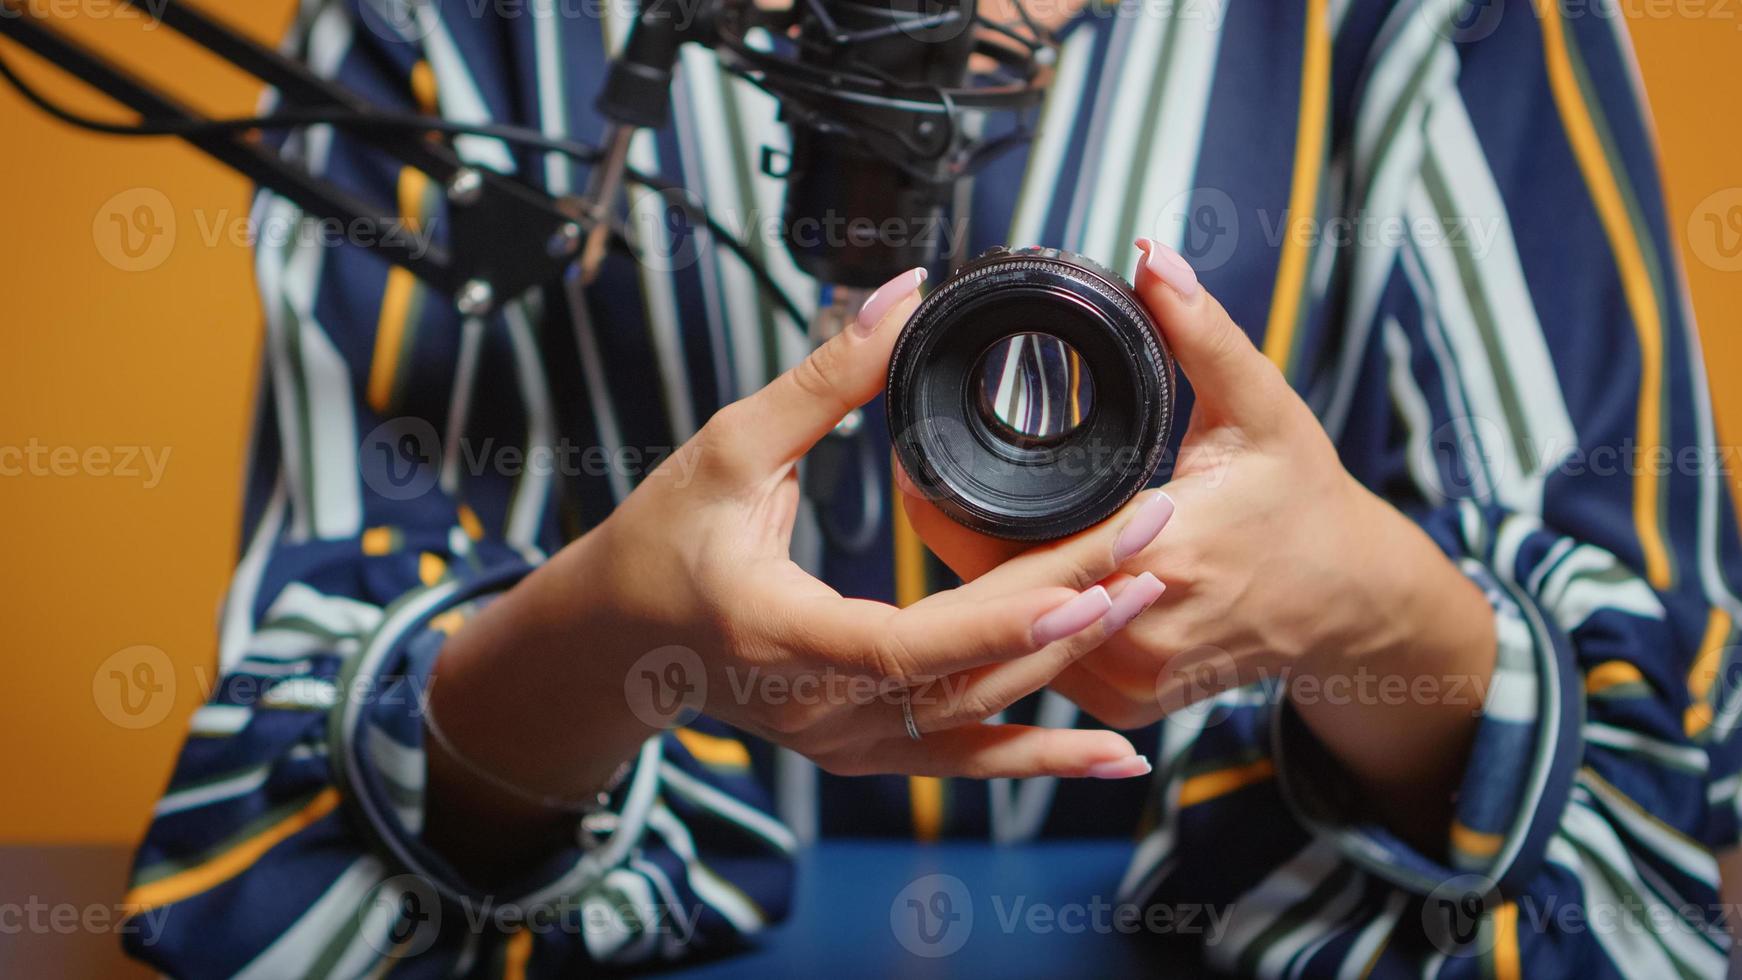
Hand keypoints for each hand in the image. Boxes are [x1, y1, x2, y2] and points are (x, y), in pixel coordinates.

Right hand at [425, 268, 1166, 880]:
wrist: (618, 639)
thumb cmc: (662, 540)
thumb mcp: (729, 447)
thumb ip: (825, 378)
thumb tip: (904, 297)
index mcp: (784, 637)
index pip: (911, 643)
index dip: (1005, 620)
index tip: (1092, 577)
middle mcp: (821, 711)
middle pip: (969, 677)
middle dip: (1069, 610)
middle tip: (1153, 538)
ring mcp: (845, 744)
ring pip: (979, 724)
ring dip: (1071, 669)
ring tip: (1149, 601)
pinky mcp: (863, 750)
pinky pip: (964, 760)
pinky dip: (1041, 755)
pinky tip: (1115, 756)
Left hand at [899, 240, 1495, 838]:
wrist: (1347, 603)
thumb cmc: (1304, 500)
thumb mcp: (1262, 406)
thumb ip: (1200, 333)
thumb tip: (1150, 258)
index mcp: (1169, 553)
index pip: (1023, 536)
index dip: (954, 500)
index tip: (914, 457)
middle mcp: (1141, 631)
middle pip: (1003, 589)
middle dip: (952, 533)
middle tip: (916, 473)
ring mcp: (1130, 680)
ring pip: (1017, 632)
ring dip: (981, 582)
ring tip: (945, 514)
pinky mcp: (1125, 702)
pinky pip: (1043, 661)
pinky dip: (1022, 619)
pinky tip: (998, 577)